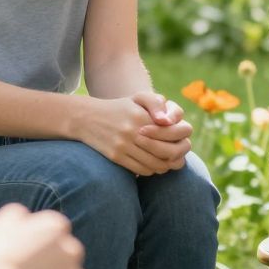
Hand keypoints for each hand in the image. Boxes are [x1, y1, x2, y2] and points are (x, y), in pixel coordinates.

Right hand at [74, 96, 188, 174]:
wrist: (87, 118)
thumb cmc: (119, 108)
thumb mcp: (138, 98)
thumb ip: (156, 103)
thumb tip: (167, 121)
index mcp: (142, 116)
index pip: (171, 133)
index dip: (180, 139)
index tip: (182, 141)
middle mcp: (134, 131)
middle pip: (166, 151)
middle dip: (176, 155)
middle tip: (178, 156)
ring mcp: (124, 145)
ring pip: (154, 163)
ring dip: (164, 165)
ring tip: (167, 162)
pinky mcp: (116, 156)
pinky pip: (140, 169)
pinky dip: (151, 170)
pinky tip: (152, 166)